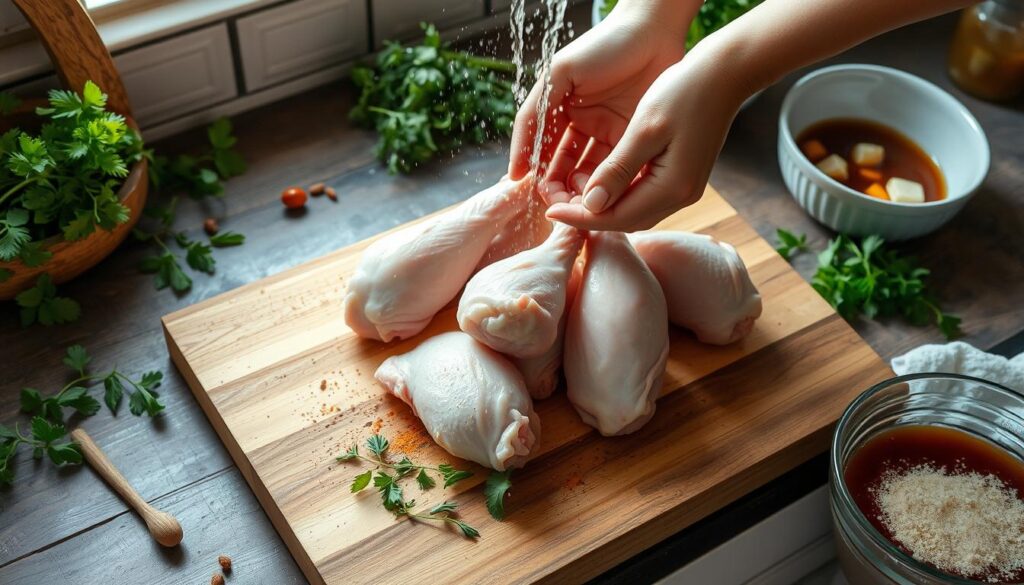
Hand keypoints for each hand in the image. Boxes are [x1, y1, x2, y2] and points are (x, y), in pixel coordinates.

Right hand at [507, 0, 693, 198]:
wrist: (656, 31)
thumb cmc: (605, 46)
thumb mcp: (561, 75)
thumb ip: (535, 117)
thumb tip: (517, 171)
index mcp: (559, 110)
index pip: (542, 152)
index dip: (540, 174)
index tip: (540, 193)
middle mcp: (581, 125)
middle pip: (565, 168)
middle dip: (563, 189)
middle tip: (566, 204)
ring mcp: (608, 132)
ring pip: (591, 173)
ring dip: (586, 191)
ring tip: (587, 202)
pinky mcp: (634, 137)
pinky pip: (619, 168)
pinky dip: (612, 184)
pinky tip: (608, 194)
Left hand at [545, 42, 749, 231]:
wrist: (725, 73)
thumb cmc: (684, 92)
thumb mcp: (643, 129)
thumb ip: (616, 170)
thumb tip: (590, 205)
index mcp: (671, 188)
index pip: (615, 217)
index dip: (579, 217)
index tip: (548, 210)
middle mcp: (680, 197)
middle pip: (624, 220)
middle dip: (587, 215)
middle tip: (554, 202)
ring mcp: (683, 188)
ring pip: (632, 210)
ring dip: (601, 205)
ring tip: (570, 189)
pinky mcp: (681, 177)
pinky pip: (642, 195)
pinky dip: (617, 193)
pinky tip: (597, 179)